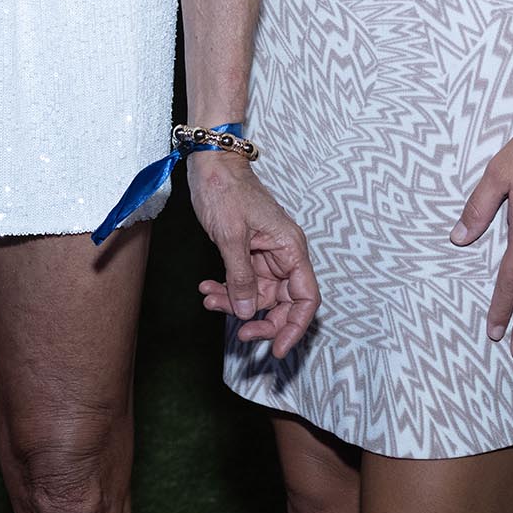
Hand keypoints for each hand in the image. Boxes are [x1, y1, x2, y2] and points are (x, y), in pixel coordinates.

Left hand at [189, 154, 319, 353]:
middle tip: (242, 335)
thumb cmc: (225, 190)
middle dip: (262, 321)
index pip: (305, 297)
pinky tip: (207, 289)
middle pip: (284, 303)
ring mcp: (265, 256)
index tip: (278, 348)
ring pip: (258, 296)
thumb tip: (249, 313)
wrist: (210, 164)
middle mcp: (283, 255)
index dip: (296, 326)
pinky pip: (242, 283)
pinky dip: (226, 290)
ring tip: (210, 300)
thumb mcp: (231, 236)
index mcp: (290, 248)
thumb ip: (241, 277)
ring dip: (235, 304)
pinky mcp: (247, 253)